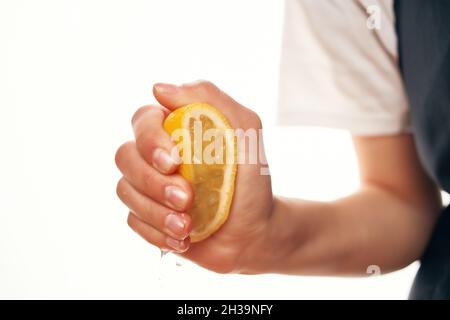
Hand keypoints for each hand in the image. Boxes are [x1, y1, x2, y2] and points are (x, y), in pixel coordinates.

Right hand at [115, 81, 272, 272]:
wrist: (254, 232)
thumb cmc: (251, 181)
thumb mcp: (245, 132)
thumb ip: (210, 100)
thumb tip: (159, 89)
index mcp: (176, 129)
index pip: (143, 120)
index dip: (150, 140)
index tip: (174, 161)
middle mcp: (156, 154)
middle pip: (125, 156)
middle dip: (153, 182)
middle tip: (187, 198)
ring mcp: (149, 185)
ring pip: (125, 190)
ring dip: (156, 212)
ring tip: (188, 226)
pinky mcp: (147, 214)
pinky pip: (132, 220)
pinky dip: (157, 232)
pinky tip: (183, 238)